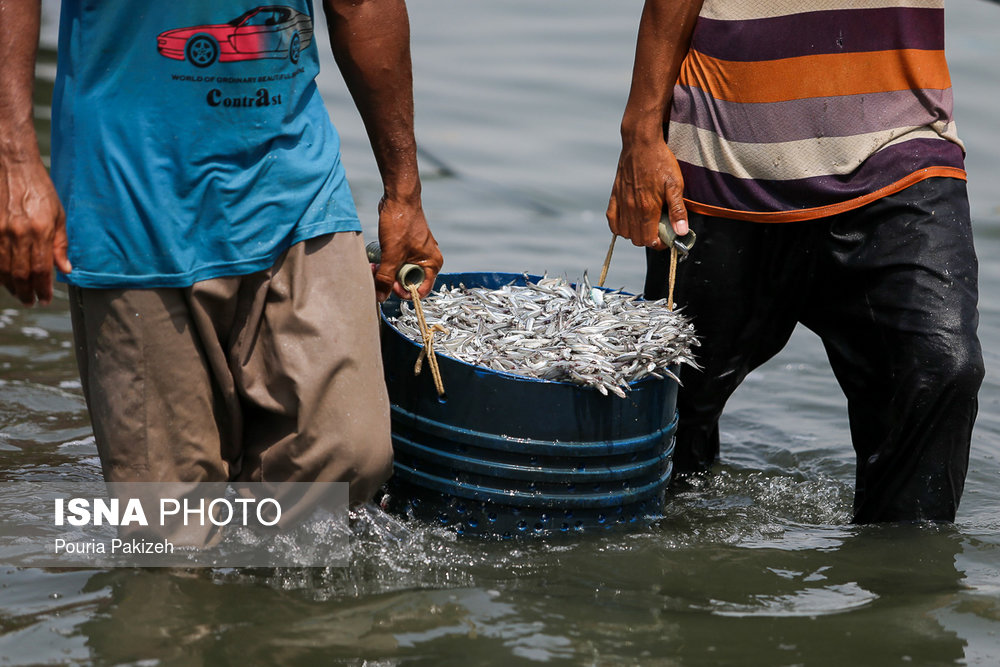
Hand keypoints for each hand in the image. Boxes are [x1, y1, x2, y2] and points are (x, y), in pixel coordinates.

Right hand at [0, 157, 70, 305]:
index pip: (41, 269)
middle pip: (20, 273)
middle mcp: (18, 233)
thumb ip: (60, 244)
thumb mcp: (58, 215)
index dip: (43, 288)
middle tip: (31, 301)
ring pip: (3, 268)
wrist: (11, 165)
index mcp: (40, 231)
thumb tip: (65, 269)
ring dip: (11, 285)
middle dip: (26, 292)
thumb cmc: (38, 188)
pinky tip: (4, 279)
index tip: (46, 298)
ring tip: (19, 294)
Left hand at [373, 194, 441, 301]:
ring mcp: (417, 253)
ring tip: (374, 264)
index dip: (404, 292)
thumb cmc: (401, 222)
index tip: (391, 286)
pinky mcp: (407, 247)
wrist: (399, 198)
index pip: (421, 291)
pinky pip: (397, 262)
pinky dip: (387, 262)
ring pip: (401, 272)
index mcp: (432, 264)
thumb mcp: (392, 254)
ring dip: (387, 272)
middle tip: (377, 272)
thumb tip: (380, 297)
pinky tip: (377, 257)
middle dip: (391, 281)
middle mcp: (428, 260)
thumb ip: (386, 278)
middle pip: (409, 283)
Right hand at [606, 136, 687, 248]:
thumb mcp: (675, 185)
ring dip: (635, 234)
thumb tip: (682, 232)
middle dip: (649, 240)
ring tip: (647, 225)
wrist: (640, 144)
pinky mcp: (615, 196)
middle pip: (637, 240)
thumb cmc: (661, 162)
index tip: (667, 238)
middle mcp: (631, 209)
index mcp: (647, 208)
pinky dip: (620, 227)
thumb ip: (677, 211)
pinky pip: (612, 221)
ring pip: (624, 233)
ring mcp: (621, 203)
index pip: (650, 240)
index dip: (660, 244)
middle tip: (659, 232)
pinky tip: (630, 221)